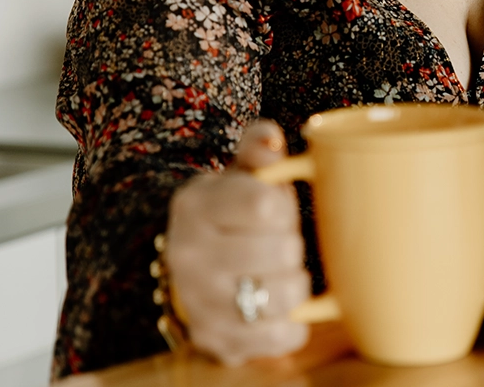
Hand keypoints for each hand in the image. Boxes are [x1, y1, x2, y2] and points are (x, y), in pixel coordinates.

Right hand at [164, 119, 310, 364]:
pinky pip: (275, 338)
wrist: (193, 263)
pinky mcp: (216, 341)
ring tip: (286, 274)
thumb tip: (272, 141)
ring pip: (279, 298)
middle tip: (283, 243)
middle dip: (291, 245)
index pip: (263, 205)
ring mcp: (198, 303)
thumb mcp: (240, 170)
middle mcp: (188, 256)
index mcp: (195, 205)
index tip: (277, 208)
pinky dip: (291, 324)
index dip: (284, 206)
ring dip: (296, 285)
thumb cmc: (231, 210)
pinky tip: (284, 308)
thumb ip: (258, 145)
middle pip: (279, 251)